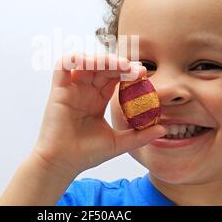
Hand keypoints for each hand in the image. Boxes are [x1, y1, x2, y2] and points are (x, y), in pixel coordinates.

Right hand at [32, 52, 165, 176]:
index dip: (128, 71)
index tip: (143, 73)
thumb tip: (163, 130)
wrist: (64, 164)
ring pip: (85, 62)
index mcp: (97, 99)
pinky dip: (75, 58)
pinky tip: (90, 62)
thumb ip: (139, 135)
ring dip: (102, 59)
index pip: (114, 76)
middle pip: (102, 66)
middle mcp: (84, 90)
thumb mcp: (119, 143)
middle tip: (135, 69)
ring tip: (118, 65)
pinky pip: (62, 65)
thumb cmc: (87, 154)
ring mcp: (71, 88)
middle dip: (119, 63)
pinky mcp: (58, 89)